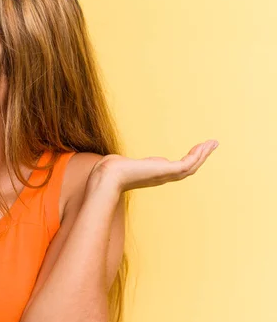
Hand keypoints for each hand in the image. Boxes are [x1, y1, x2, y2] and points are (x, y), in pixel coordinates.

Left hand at [90, 139, 218, 192]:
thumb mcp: (127, 165)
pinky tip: (203, 146)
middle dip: (201, 157)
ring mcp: (165, 175)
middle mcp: (162, 177)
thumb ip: (134, 164)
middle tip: (212, 145)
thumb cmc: (111, 171)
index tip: (197, 151)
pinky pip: (187, 163)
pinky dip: (197, 155)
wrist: (108, 176)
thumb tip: (134, 162)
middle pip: (188, 168)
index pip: (177, 169)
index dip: (189, 161)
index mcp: (155, 175)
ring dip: (203, 155)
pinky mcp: (166, 171)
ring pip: (191, 166)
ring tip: (212, 143)